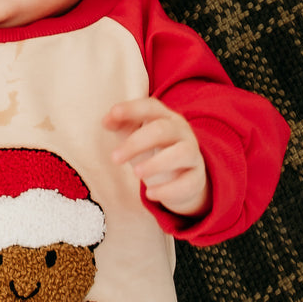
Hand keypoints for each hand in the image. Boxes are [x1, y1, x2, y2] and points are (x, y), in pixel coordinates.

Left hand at [104, 98, 209, 217]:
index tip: (113, 113)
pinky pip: (188, 183)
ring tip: (136, 173)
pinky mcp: (197, 179)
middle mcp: (182, 132)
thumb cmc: (155, 151)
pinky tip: (150, 194)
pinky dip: (169, 190)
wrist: (184, 178)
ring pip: (181, 153)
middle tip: (114, 158)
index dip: (132, 109)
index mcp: (165, 117)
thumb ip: (121, 125)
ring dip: (157, 163)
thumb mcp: (136, 135)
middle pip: (162, 130)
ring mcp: (192, 154)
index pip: (151, 107)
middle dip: (136, 143)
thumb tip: (106, 120)